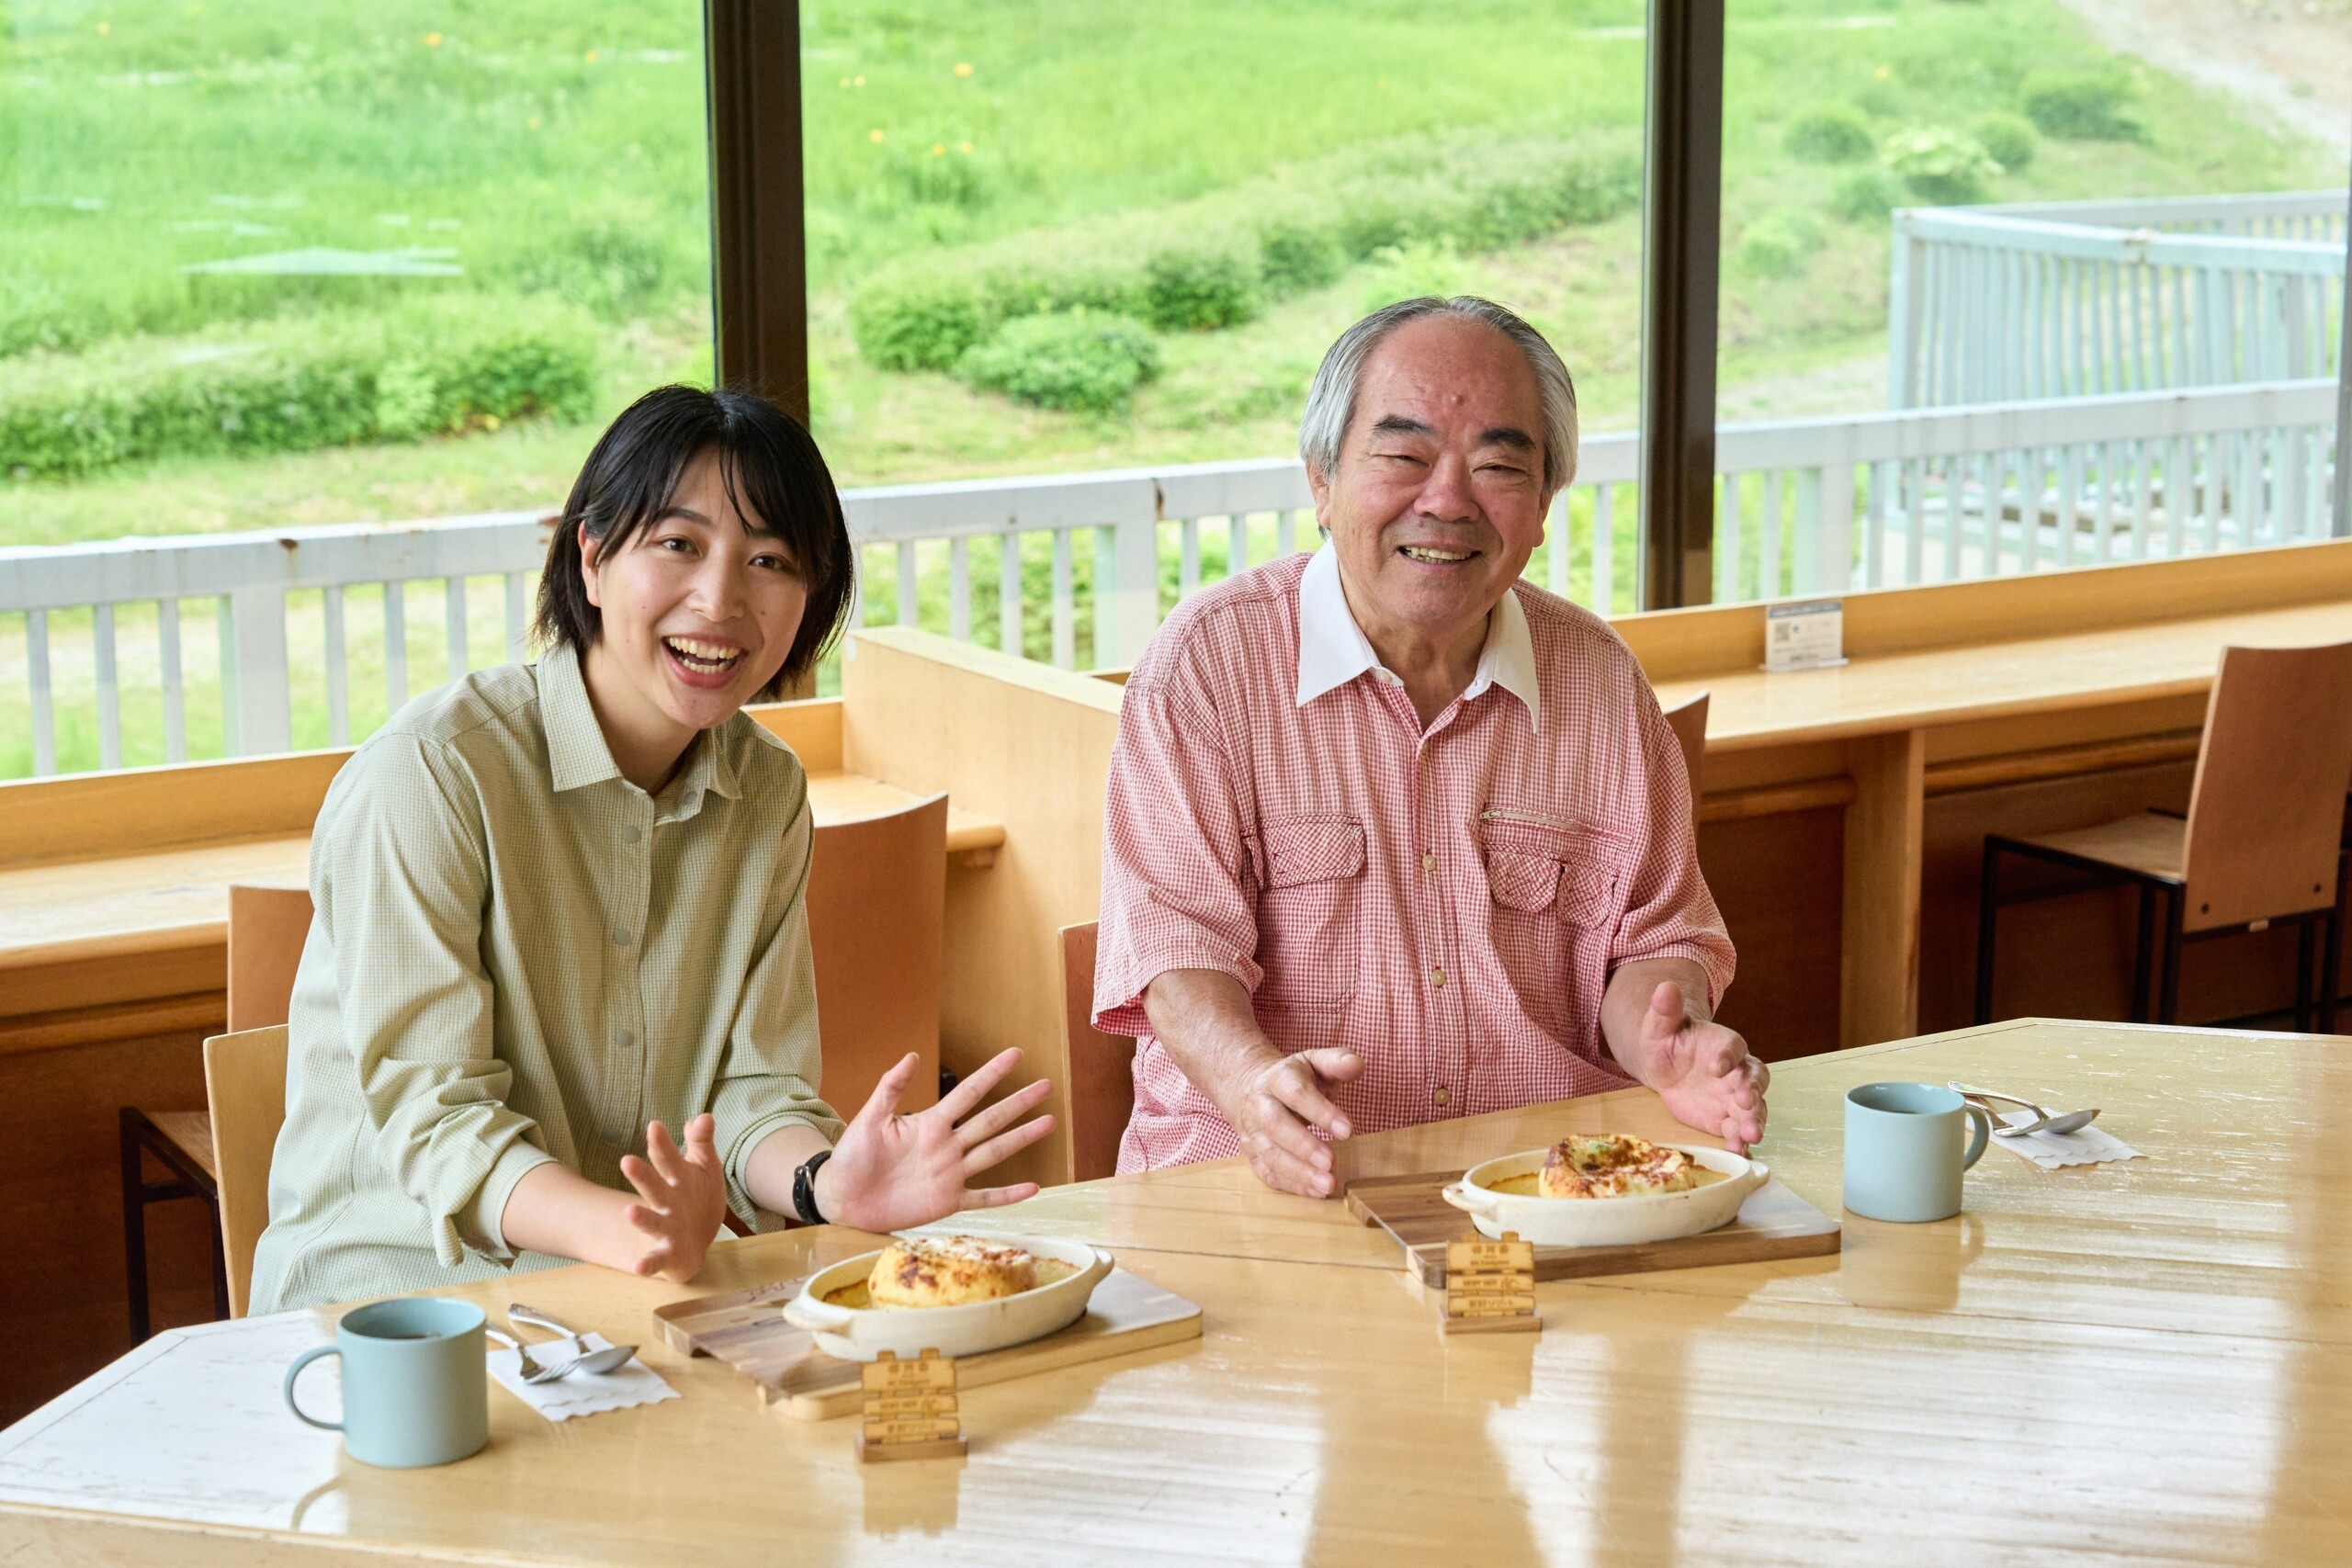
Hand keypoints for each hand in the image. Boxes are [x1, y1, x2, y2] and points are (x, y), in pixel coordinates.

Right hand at [617, 1115, 728, 1280]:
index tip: (655, 1126)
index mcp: (675, 1178)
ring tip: (628, 1212)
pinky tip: (638, 1267)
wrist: (695, 1238)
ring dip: (641, 1218)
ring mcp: (665, 1228)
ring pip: (652, 1222)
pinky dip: (647, 1264)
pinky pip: (656, 1260)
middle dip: (643, 1176)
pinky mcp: (667, 1254)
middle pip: (654, 1187)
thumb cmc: (696, 1195)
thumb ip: (701, 1142)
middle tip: (627, 1161)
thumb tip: (702, 1117)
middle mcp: (666, 1202)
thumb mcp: (704, 1166)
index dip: (662, 1144)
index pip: (668, 1159)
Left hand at [813, 1048, 1055, 1232]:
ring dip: (1021, 1139)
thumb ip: (890, 1088)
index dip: (991, 1073)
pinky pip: (983, 1198)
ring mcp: (950, 1174)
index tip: (1015, 1054)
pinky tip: (1032, 1188)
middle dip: (1019, 1102)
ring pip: (994, 1153)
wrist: (844, 1197)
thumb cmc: (853, 1156)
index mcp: (930, 1123)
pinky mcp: (947, 1202)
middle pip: (991, 1120)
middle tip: (1047, 1085)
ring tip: (1050, 1122)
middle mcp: (947, 1146)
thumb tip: (912, 1055)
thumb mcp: (869, 1118)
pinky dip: (1007, 1195)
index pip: (968, 1093)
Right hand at [1211, 1047, 1363, 1198]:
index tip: (1348, 1130)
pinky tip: (1316, 1192)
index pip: (1296, 1093)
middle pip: (1275, 1124)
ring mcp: (1252, 1132)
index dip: (1321, 1112)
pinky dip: (1291, 1185)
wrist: (1251, 1089)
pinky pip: (1268, 1173)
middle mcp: (1259, 1104)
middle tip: (1331, 1161)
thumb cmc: (1294, 1079)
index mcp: (1277, 1078)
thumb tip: (1357, 1064)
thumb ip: (1338, 1061)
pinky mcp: (1252, 1155)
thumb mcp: (1315, 1063)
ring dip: (1298, 1172)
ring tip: (1327, 1184)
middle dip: (1303, 1145)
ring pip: (1269, 1153)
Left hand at [1636, 983, 1768, 1152]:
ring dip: (1755, 1120)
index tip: (1717, 1066)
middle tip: (1746, 1101)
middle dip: (1753, 1090)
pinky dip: (1740, 1141)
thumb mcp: (1659, 1025)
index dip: (1728, 1055)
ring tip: (1751, 1135)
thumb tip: (1665, 986)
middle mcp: (1735, 1070)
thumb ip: (1664, 1009)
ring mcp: (1734, 1096)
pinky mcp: (1727, 1118)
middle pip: (1755, 1078)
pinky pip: (1738, 1130)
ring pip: (1754, 1108)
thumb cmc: (1666, 1040)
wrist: (1666, 1065)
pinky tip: (1737, 1151)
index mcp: (1721, 1043)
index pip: (1732, 1046)